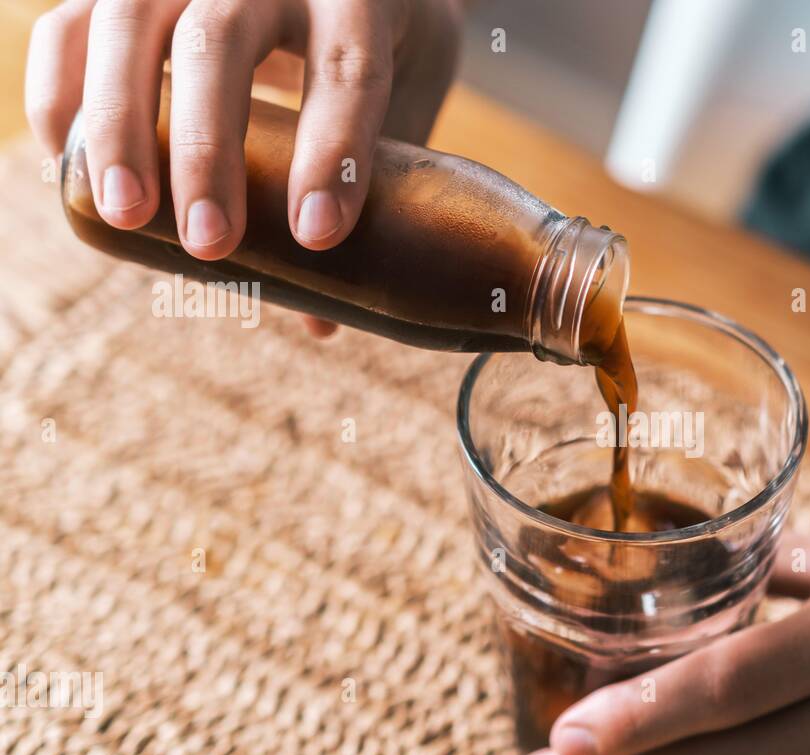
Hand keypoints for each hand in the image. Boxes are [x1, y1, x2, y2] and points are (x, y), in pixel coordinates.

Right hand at [25, 0, 463, 337]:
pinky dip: (60, 91)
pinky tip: (65, 163)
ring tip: (126, 218)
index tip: (318, 235)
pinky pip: (72, 24)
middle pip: (221, 42)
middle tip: (211, 246)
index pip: (345, 70)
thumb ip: (370, 194)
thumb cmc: (379, 47)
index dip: (330, 153)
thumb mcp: (402, 104)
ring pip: (132, 24)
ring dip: (120, 126)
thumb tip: (321, 322)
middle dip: (207, 150)